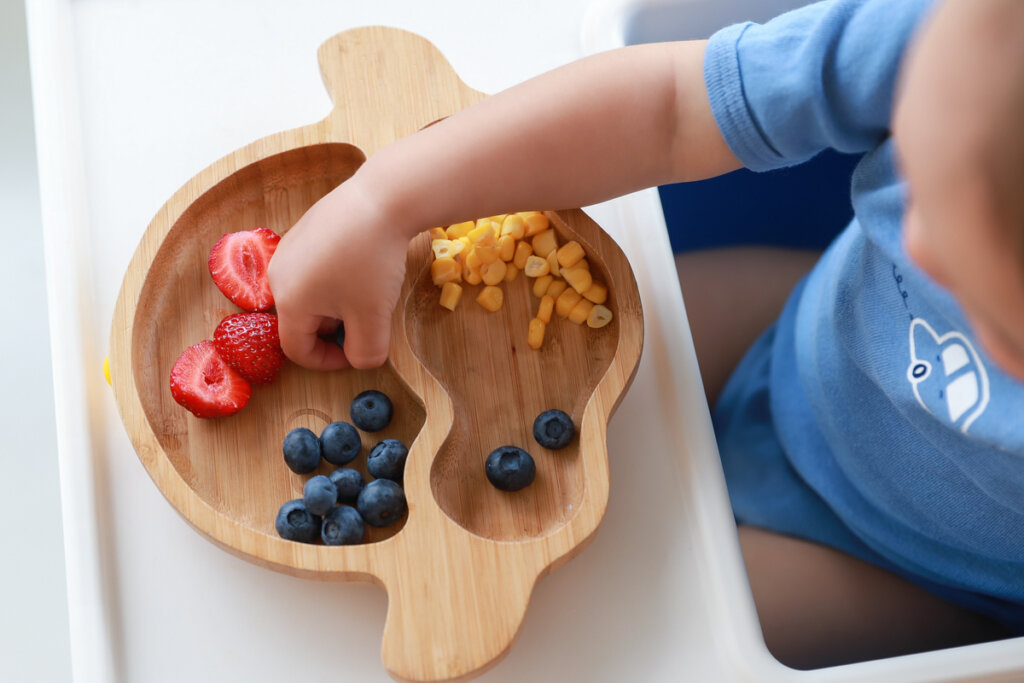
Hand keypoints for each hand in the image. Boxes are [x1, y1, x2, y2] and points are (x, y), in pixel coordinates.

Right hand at [268, 177, 410, 369]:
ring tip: (367, 289)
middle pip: (303, 320)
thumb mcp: (373, 318)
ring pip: (310, 293)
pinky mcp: (304, 229)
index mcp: (288, 302)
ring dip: (338, 303)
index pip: (298, 350)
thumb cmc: (372, 262)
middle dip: (336, 328)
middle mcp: (278, 275)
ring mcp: (288, 248)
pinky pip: (315, 267)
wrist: (382, 199)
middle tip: (368, 317)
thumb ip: (365, 353)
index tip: (356, 354)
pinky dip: (336, 277)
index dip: (328, 362)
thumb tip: (359, 359)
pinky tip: (362, 264)